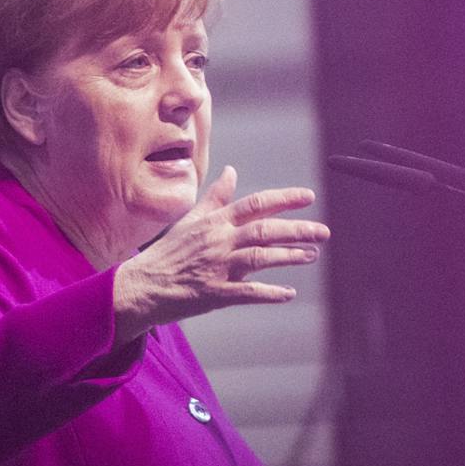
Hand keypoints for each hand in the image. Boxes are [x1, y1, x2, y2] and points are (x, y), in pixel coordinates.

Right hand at [111, 167, 326, 344]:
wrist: (141, 286)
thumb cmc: (169, 252)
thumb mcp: (192, 219)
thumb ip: (216, 197)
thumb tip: (232, 171)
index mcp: (215, 221)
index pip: (255, 204)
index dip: (284, 199)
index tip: (309, 196)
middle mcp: (219, 241)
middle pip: (264, 229)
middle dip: (297, 229)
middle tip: (323, 231)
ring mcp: (217, 267)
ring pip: (259, 257)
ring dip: (288, 256)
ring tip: (311, 255)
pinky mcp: (214, 294)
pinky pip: (247, 293)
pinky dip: (270, 293)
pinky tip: (288, 293)